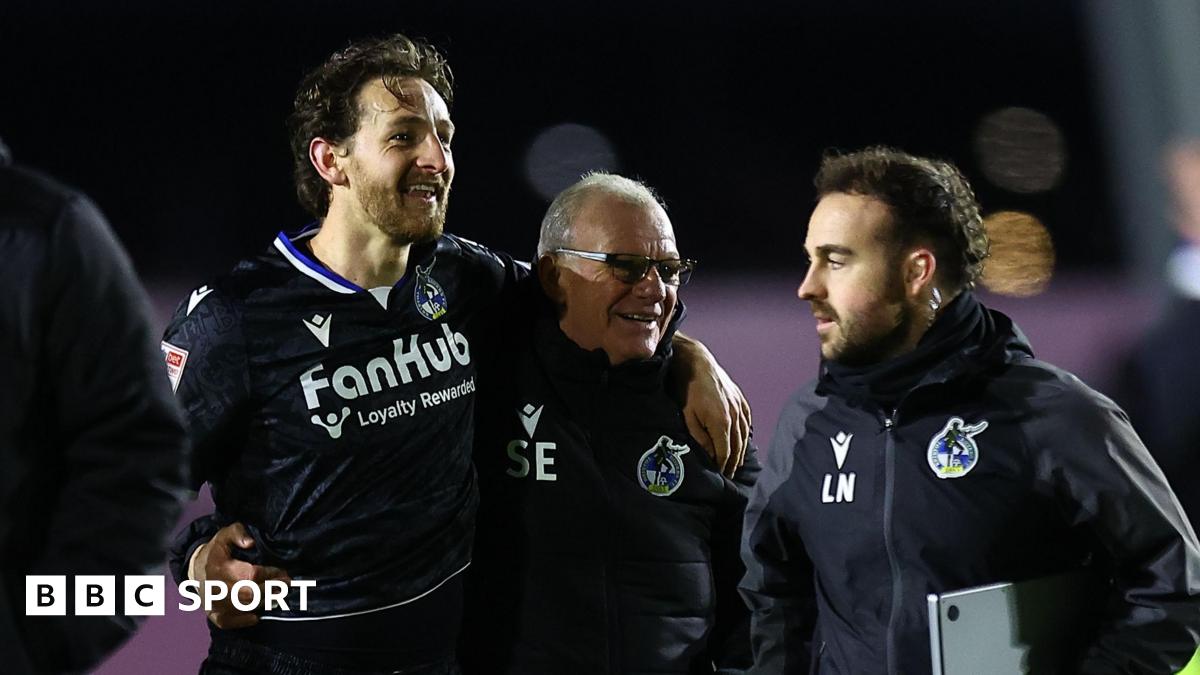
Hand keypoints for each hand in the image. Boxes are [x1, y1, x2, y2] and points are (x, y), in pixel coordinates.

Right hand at [193, 522, 290, 628]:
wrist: (194, 570)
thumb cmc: (215, 552)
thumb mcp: (224, 535)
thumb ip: (237, 533)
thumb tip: (251, 542)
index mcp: (220, 568)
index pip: (252, 574)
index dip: (270, 574)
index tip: (283, 572)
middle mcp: (216, 588)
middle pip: (251, 593)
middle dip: (272, 589)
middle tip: (286, 584)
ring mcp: (214, 604)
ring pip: (245, 607)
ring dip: (264, 601)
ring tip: (278, 594)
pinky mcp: (213, 615)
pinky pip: (230, 622)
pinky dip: (244, 620)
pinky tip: (257, 615)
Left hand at [670, 333, 751, 476]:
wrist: (696, 362)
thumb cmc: (687, 390)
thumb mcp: (687, 417)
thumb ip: (700, 438)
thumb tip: (711, 455)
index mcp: (722, 422)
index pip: (725, 452)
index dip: (723, 466)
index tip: (720, 476)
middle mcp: (735, 416)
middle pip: (737, 446)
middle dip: (733, 463)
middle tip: (729, 475)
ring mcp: (739, 406)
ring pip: (745, 435)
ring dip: (741, 451)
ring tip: (736, 463)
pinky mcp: (740, 399)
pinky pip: (747, 421)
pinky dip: (746, 433)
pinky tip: (743, 440)